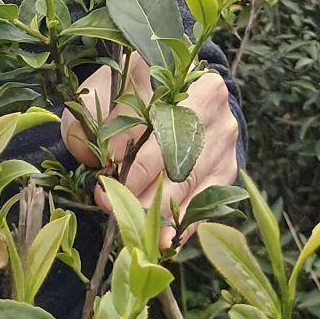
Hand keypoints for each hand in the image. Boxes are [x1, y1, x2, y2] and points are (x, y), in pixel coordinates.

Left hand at [60, 52, 238, 245]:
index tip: (103, 180)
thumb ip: (91, 114)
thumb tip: (92, 158)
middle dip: (142, 189)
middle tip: (112, 208)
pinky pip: (207, 201)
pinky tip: (164, 241)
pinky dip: (184, 225)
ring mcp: (224, 137)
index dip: (130, 157)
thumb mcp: (107, 88)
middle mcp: (212, 104)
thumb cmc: (133, 90)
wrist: (180, 92)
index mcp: (182, 77)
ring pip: (191, 183)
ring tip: (135, 230)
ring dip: (160, 212)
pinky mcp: (229, 167)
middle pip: (177, 157)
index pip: (156, 123)